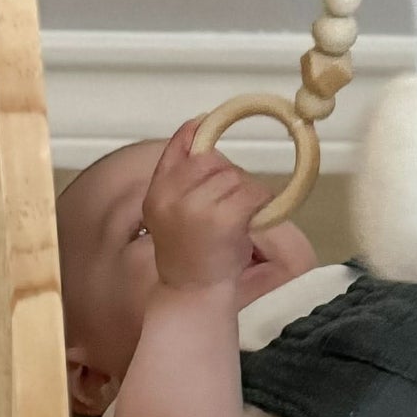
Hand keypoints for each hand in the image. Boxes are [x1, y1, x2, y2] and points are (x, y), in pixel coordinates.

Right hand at [141, 122, 273, 296]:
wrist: (193, 295)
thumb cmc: (191, 255)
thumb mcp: (173, 212)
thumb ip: (180, 173)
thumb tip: (197, 123)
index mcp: (157, 193)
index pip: (177, 147)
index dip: (195, 134)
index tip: (206, 121)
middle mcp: (171, 197)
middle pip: (214, 161)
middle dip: (228, 177)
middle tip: (227, 206)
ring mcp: (196, 207)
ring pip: (236, 177)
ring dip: (246, 195)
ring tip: (236, 222)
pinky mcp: (223, 218)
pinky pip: (253, 193)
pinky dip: (259, 205)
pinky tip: (250, 223)